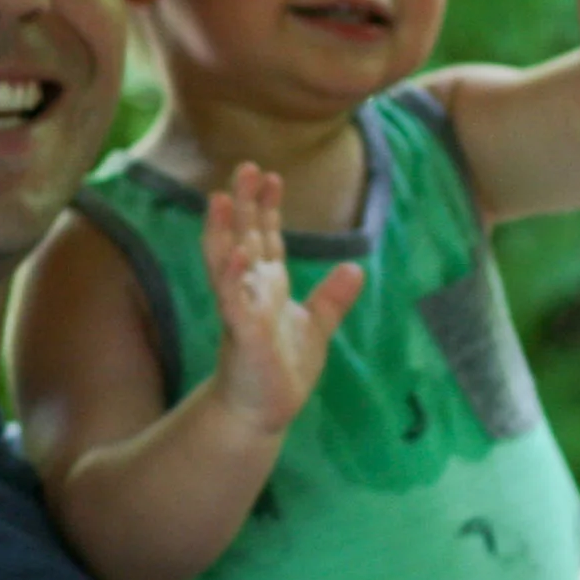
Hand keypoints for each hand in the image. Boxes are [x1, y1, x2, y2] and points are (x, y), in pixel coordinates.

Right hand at [203, 163, 364, 434]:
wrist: (263, 413)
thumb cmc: (283, 371)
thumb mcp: (317, 327)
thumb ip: (333, 298)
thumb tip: (357, 268)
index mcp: (266, 287)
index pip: (264, 237)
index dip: (266, 206)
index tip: (271, 174)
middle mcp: (249, 291)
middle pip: (243, 237)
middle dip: (244, 203)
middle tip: (246, 166)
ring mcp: (241, 310)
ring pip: (225, 262)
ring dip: (224, 230)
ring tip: (223, 197)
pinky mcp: (242, 334)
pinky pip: (233, 300)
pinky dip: (233, 275)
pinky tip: (238, 252)